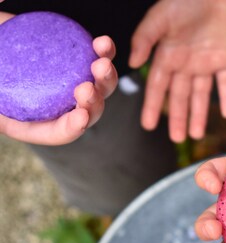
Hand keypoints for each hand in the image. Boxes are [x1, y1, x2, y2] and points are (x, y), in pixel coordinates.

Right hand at [0, 28, 117, 144]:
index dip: (72, 128)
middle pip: (86, 112)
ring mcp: (69, 82)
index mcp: (35, 119)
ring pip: (99, 88)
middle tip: (86, 88)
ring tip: (101, 63)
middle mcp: (57, 104)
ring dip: (106, 79)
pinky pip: (96, 58)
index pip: (59, 132)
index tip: (79, 117)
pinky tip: (102, 43)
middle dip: (93, 103)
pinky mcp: (75, 59)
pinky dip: (103, 52)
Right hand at [129, 0, 225, 141]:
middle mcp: (185, 64)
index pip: (157, 87)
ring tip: (197, 135)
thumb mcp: (160, 18)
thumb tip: (133, 65)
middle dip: (178, 117)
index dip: (152, 106)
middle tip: (176, 139)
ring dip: (200, 114)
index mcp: (168, 56)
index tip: (148, 126)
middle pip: (180, 96)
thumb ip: (144, 39)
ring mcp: (206, 62)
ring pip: (202, 94)